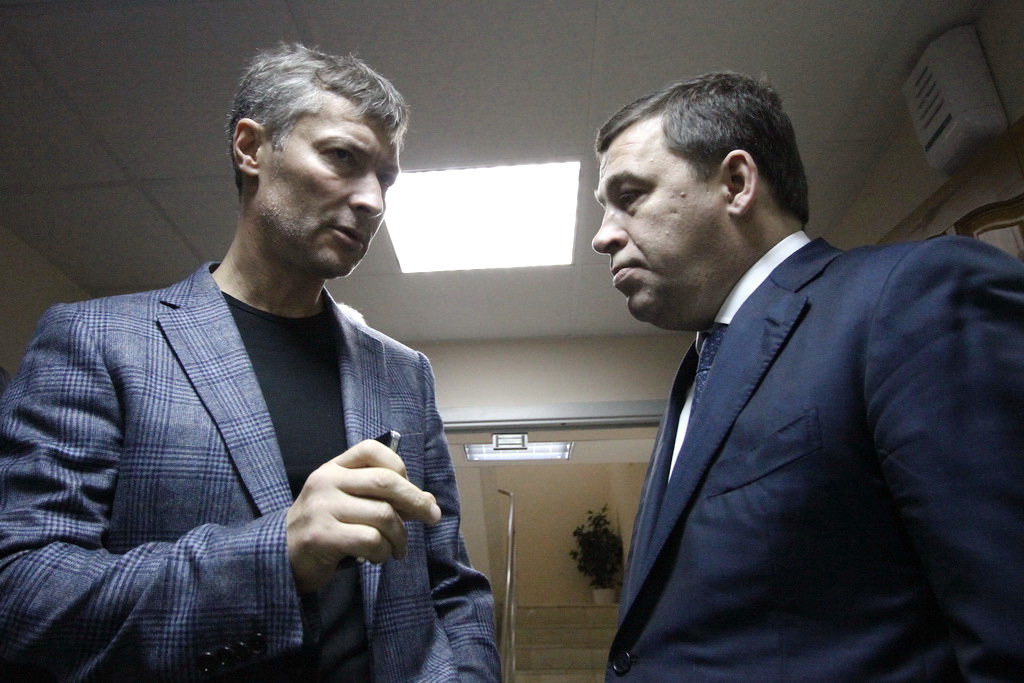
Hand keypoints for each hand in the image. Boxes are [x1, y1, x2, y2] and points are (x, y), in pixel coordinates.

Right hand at [285, 438, 440, 592]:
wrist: (280, 556)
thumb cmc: (324, 528)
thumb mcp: (348, 503)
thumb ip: (381, 497)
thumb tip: (428, 501)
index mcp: (333, 468)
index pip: (372, 450)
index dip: (400, 467)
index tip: (410, 490)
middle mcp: (326, 481)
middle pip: (385, 481)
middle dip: (416, 501)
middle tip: (432, 517)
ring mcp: (322, 507)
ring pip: (382, 515)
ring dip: (399, 537)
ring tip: (396, 549)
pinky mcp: (321, 535)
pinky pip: (370, 540)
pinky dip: (383, 552)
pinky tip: (378, 557)